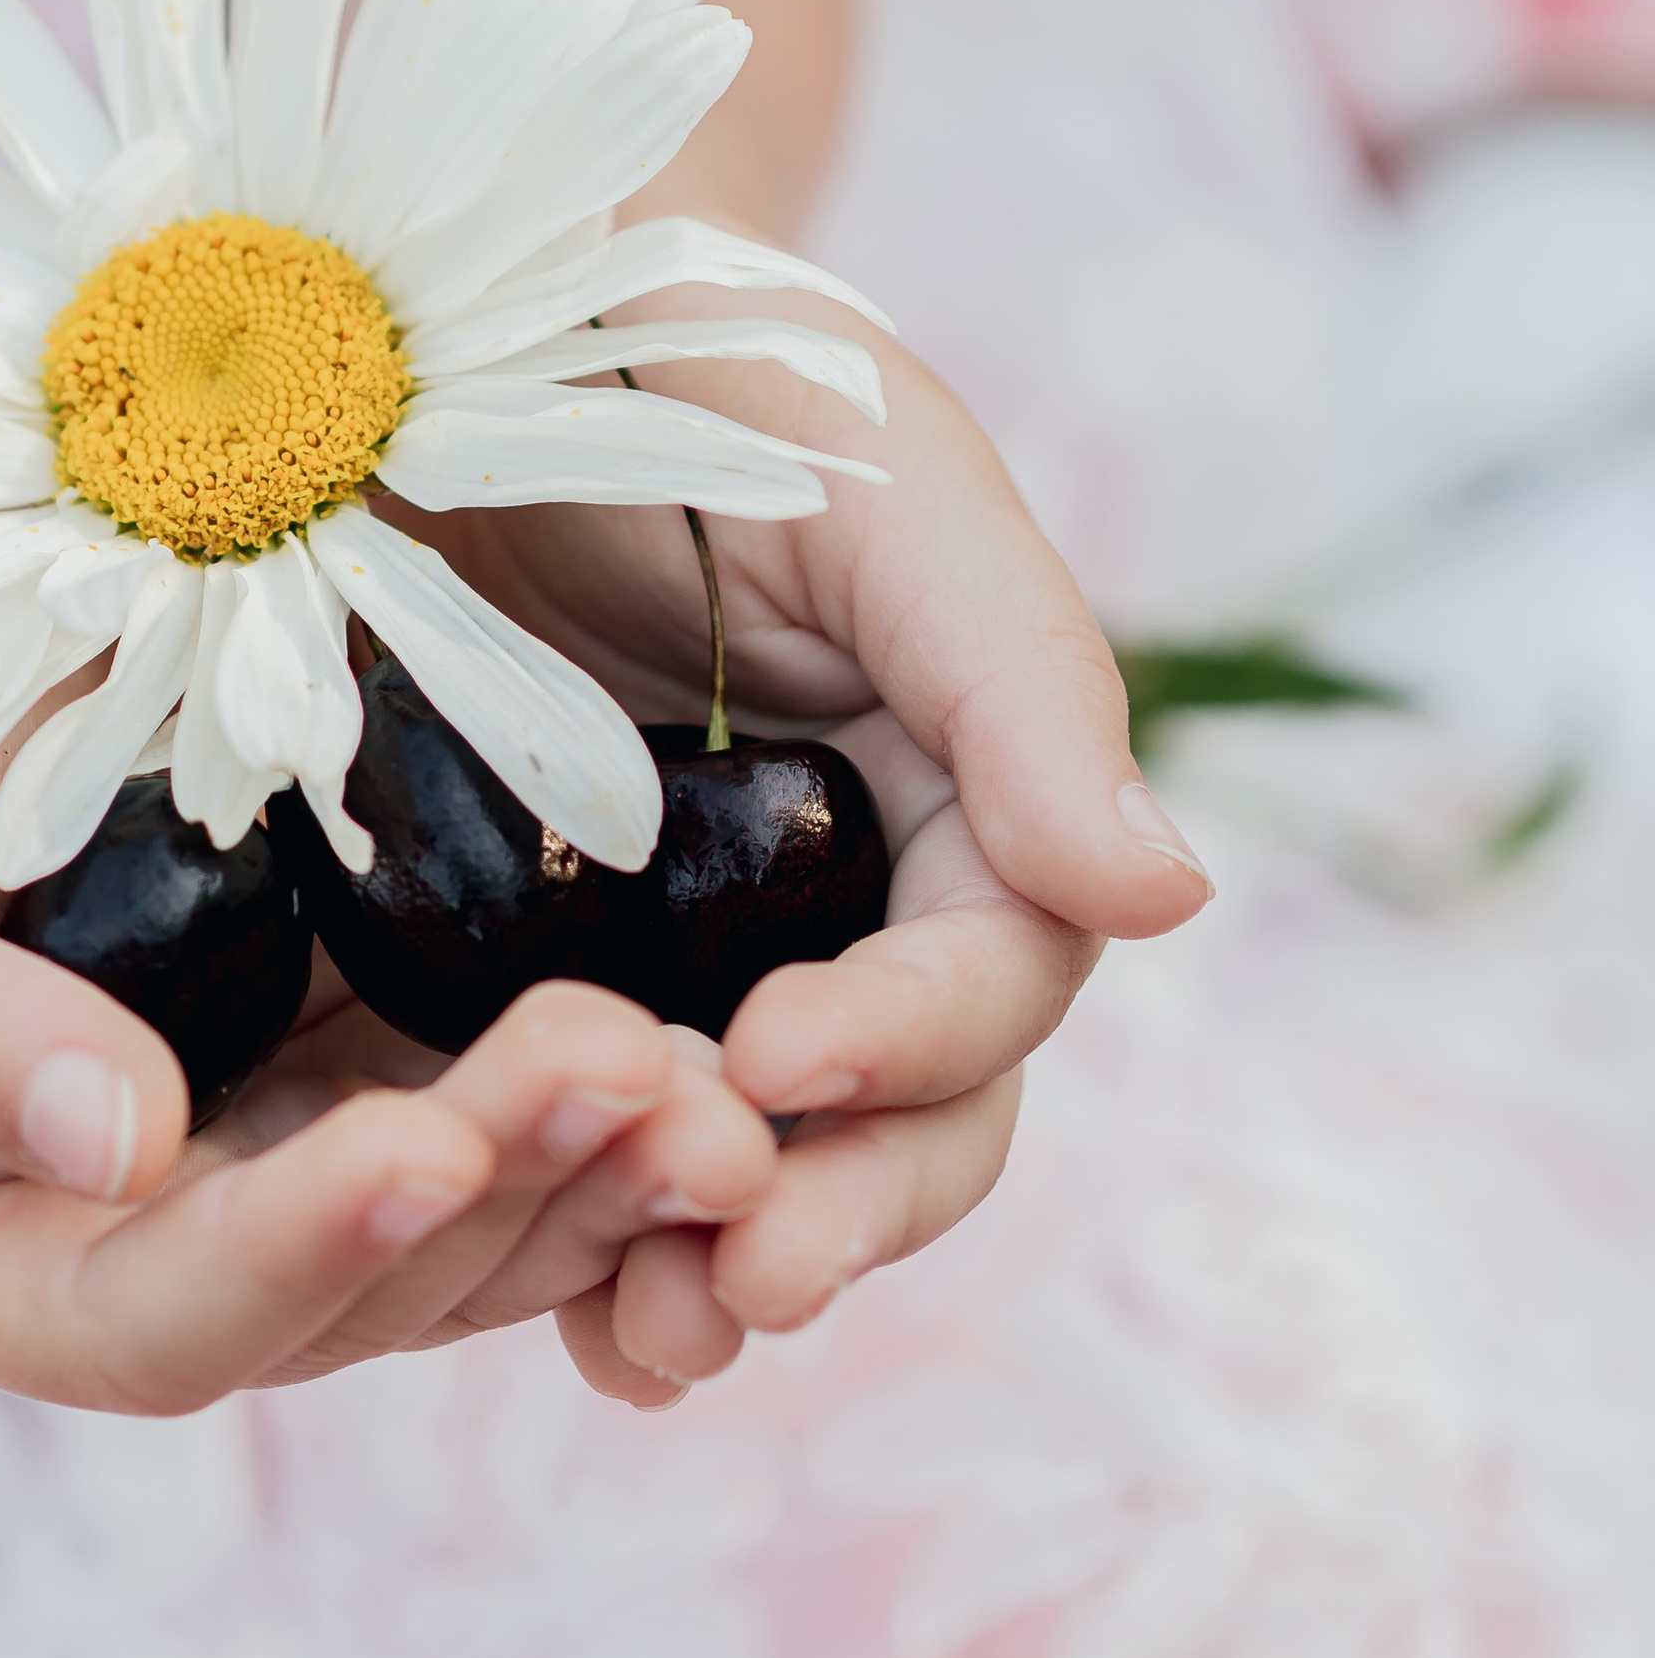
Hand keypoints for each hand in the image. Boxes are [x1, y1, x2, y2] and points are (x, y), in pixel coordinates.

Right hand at [0, 664, 780, 1414]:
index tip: (417, 1143)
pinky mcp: (407, 1058)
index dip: (287, 1257)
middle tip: (631, 1067)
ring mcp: (291, 1160)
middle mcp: (147, 1242)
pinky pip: (544, 1144)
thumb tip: (117, 1151)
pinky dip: (639, 1118)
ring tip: (716, 1076)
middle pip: (351, 1301)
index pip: (143, 1324)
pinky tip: (738, 1044)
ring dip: (604, 1179)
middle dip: (498, 1197)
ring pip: (480, 1243)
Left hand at [431, 320, 1213, 1406]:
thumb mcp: (887, 487)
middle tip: (737, 1276)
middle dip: (838, 1208)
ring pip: (765, 1166)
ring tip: (649, 1344)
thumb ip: (1023, 684)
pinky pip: (595, 1138)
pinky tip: (556, 1321)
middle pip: (905, 1120)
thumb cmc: (723, 364)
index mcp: (963, 800)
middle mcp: (852, 905)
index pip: (989, 971)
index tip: (785, 1058)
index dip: (909, 1036)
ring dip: (719, 1264)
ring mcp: (702, 953)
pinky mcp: (542, 974)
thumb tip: (1165, 895)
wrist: (491, 313)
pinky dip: (589, 1243)